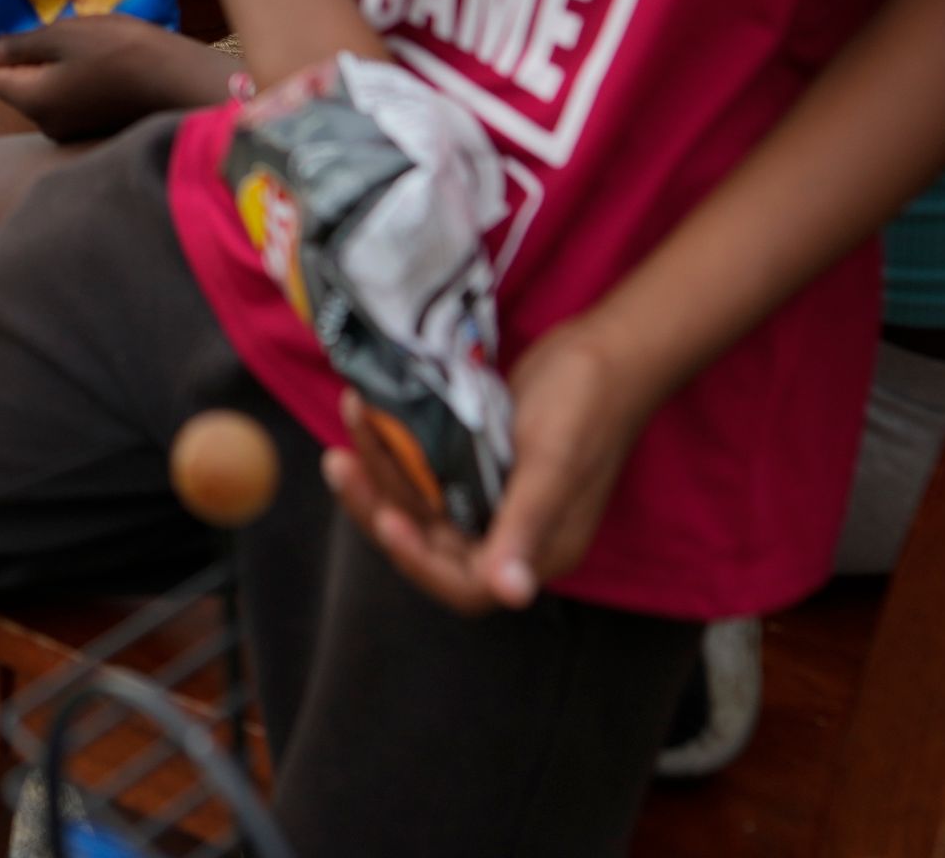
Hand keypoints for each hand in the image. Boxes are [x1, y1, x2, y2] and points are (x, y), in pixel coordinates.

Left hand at [0, 17, 229, 141]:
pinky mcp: (93, 127)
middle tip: (38, 18)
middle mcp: (45, 123)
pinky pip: (67, 98)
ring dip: (48, 62)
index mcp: (33, 100)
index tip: (0, 18)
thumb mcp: (65, 36)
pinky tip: (90, 54)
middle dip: (20, 53)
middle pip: (15, 85)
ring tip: (68, 30)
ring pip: (43, 90)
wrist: (180, 81)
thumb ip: (19, 45)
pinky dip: (70, 76)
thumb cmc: (122, 51)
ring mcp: (71, 130)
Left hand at [326, 317, 660, 614]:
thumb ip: (525, 529)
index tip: (387, 520)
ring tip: (350, 419)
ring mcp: (489, 500)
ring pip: (418, 502)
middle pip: (429, 543)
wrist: (604, 349)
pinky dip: (394, 447)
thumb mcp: (553, 465)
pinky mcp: (474, 467)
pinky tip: (366, 412)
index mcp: (537, 551)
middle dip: (380, 504)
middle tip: (339, 464)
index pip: (465, 585)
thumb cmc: (588, 406)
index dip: (420, 561)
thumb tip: (511, 595)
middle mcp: (508, 535)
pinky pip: (423, 471)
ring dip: (380, 467)